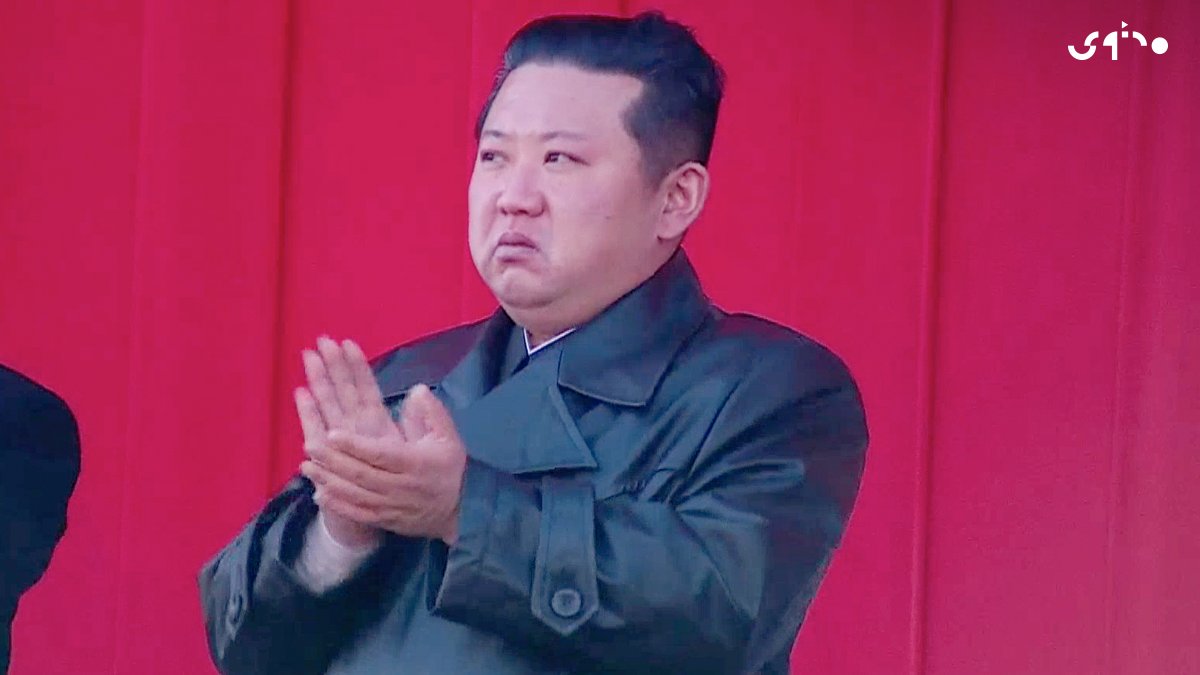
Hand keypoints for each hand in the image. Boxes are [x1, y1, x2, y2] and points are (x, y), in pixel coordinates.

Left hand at [296, 337, 467, 544]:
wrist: (461, 510)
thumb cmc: (450, 467)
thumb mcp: (449, 436)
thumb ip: (431, 412)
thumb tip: (416, 390)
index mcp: (415, 463)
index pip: (381, 454)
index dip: (356, 445)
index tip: (333, 433)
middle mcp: (401, 487)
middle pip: (362, 475)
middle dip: (334, 461)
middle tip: (311, 446)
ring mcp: (392, 506)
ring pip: (356, 495)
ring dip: (329, 481)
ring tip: (307, 466)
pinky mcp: (386, 520)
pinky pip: (358, 514)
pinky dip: (338, 505)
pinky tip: (319, 494)